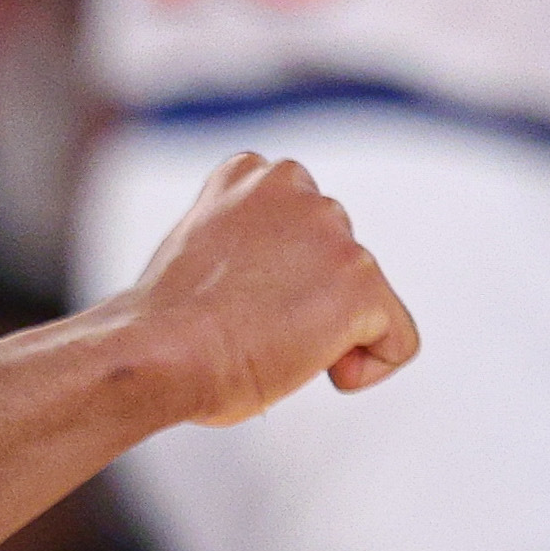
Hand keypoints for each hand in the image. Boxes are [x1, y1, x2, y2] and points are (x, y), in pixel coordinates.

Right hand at [118, 151, 421, 424]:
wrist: (153, 354)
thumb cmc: (156, 331)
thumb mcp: (194, 257)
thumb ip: (240, 248)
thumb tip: (257, 293)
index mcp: (247, 175)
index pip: (295, 215)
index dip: (275, 270)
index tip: (237, 300)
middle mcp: (295, 188)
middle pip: (333, 254)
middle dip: (304, 296)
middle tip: (250, 332)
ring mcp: (333, 234)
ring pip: (361, 294)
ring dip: (326, 328)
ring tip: (270, 348)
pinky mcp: (360, 282)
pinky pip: (396, 339)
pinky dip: (369, 364)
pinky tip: (323, 375)